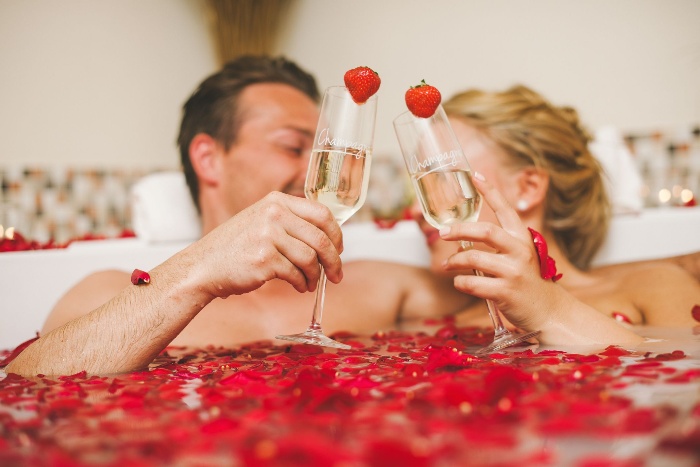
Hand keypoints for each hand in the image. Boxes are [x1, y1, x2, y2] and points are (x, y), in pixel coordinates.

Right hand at [182, 192, 343, 298]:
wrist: (204, 266)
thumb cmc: (236, 247)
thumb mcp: (262, 221)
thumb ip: (290, 222)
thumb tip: (328, 238)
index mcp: (277, 201)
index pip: (322, 213)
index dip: (336, 234)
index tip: (339, 249)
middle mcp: (273, 214)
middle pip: (320, 238)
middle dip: (334, 260)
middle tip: (337, 274)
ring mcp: (268, 236)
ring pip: (310, 258)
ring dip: (316, 275)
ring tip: (311, 283)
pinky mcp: (264, 259)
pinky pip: (296, 274)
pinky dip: (302, 283)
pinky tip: (299, 286)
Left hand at [438, 174, 556, 330]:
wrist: (548, 311)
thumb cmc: (527, 281)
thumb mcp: (520, 255)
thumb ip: (500, 243)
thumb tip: (464, 234)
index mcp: (522, 238)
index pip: (505, 209)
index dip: (490, 191)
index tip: (475, 175)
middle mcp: (519, 251)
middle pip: (485, 231)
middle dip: (460, 229)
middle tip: (443, 233)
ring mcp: (513, 272)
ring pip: (474, 258)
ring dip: (454, 261)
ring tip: (446, 265)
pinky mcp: (505, 292)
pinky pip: (472, 283)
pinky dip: (460, 282)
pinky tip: (459, 282)